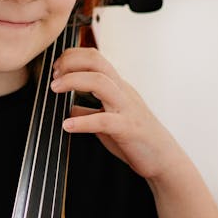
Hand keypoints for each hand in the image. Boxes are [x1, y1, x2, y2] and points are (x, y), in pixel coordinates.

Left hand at [49, 48, 181, 181]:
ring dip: (73, 81)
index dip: (72, 57)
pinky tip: (67, 125)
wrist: (164, 159)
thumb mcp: (110, 120)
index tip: (56, 69)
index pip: (95, 58)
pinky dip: (82, 121)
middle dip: (71, 62)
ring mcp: (126, 108)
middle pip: (97, 62)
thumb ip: (90, 112)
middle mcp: (122, 92)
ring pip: (100, 82)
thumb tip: (70, 109)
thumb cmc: (137, 139)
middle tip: (53, 75)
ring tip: (55, 89)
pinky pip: (104, 120)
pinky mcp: (128, 128)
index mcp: (118, 87)